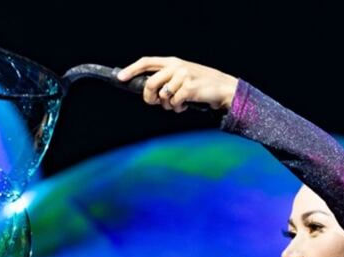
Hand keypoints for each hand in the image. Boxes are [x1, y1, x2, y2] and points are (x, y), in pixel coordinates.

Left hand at [115, 56, 237, 112]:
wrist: (223, 88)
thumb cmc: (200, 84)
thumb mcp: (182, 76)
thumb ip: (166, 79)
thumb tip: (147, 92)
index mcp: (172, 62)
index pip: (147, 62)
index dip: (132, 70)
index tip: (121, 77)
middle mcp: (177, 66)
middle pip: (150, 83)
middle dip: (149, 97)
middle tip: (155, 103)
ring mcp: (184, 76)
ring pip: (163, 96)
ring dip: (168, 105)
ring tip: (178, 103)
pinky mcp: (190, 88)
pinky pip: (175, 102)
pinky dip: (178, 108)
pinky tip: (186, 105)